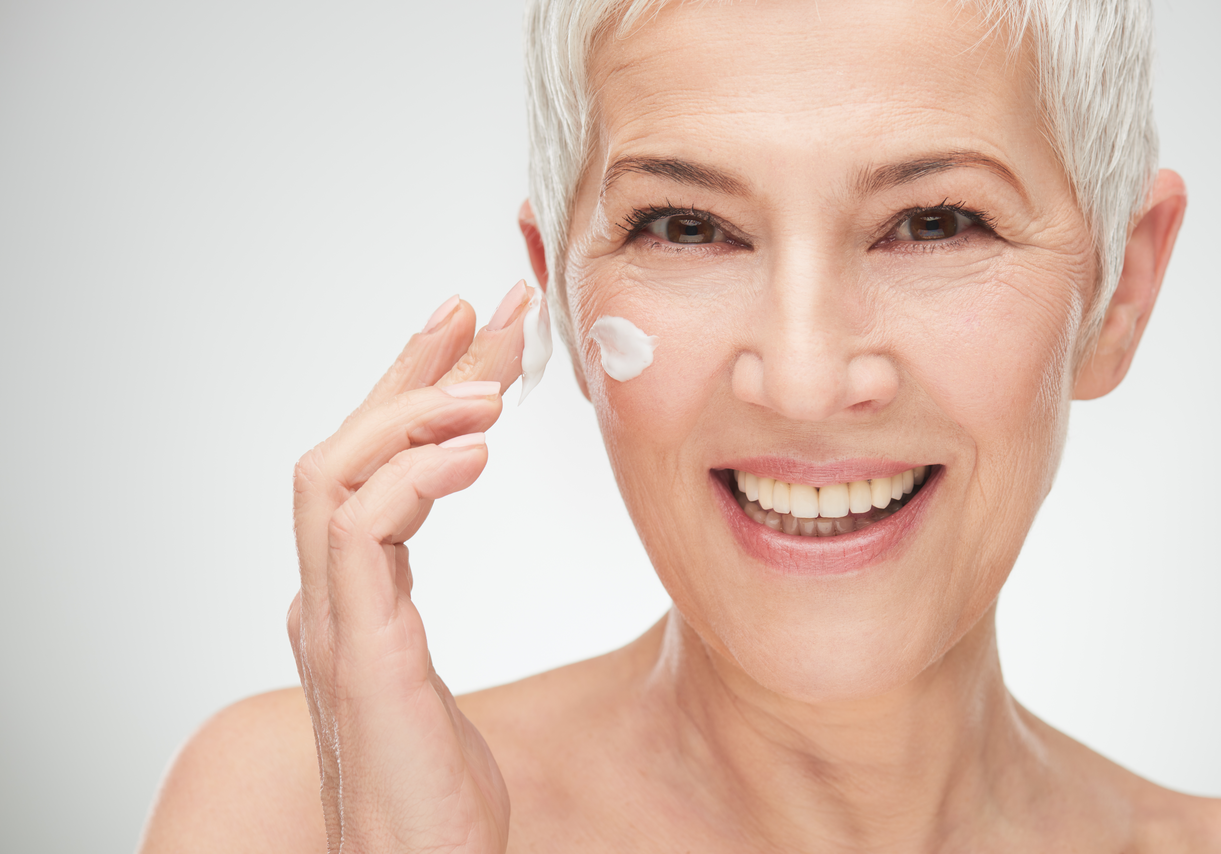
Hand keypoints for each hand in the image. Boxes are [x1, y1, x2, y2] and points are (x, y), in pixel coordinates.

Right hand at [288, 283, 537, 852]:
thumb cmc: (433, 795)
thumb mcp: (431, 683)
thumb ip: (414, 614)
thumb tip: (431, 581)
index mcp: (348, 599)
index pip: (371, 466)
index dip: (414, 391)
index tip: (472, 334)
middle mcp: (325, 600)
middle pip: (346, 447)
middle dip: (412, 369)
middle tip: (481, 309)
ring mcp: (332, 625)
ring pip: (334, 475)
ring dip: (411, 414)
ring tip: (489, 383)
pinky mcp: (360, 657)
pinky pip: (363, 537)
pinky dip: (412, 480)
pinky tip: (473, 454)